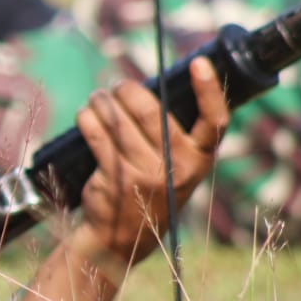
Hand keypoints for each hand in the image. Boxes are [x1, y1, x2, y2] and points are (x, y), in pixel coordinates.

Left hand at [75, 56, 228, 261]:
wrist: (124, 237)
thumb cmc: (153, 187)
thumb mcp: (177, 168)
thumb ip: (174, 134)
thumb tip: (149, 87)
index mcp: (200, 160)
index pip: (215, 121)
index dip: (209, 90)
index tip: (198, 63)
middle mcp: (177, 168)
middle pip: (151, 112)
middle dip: (128, 91)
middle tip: (116, 86)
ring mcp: (146, 174)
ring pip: (119, 121)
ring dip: (103, 102)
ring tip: (97, 98)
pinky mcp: (116, 179)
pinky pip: (98, 136)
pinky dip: (88, 119)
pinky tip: (85, 114)